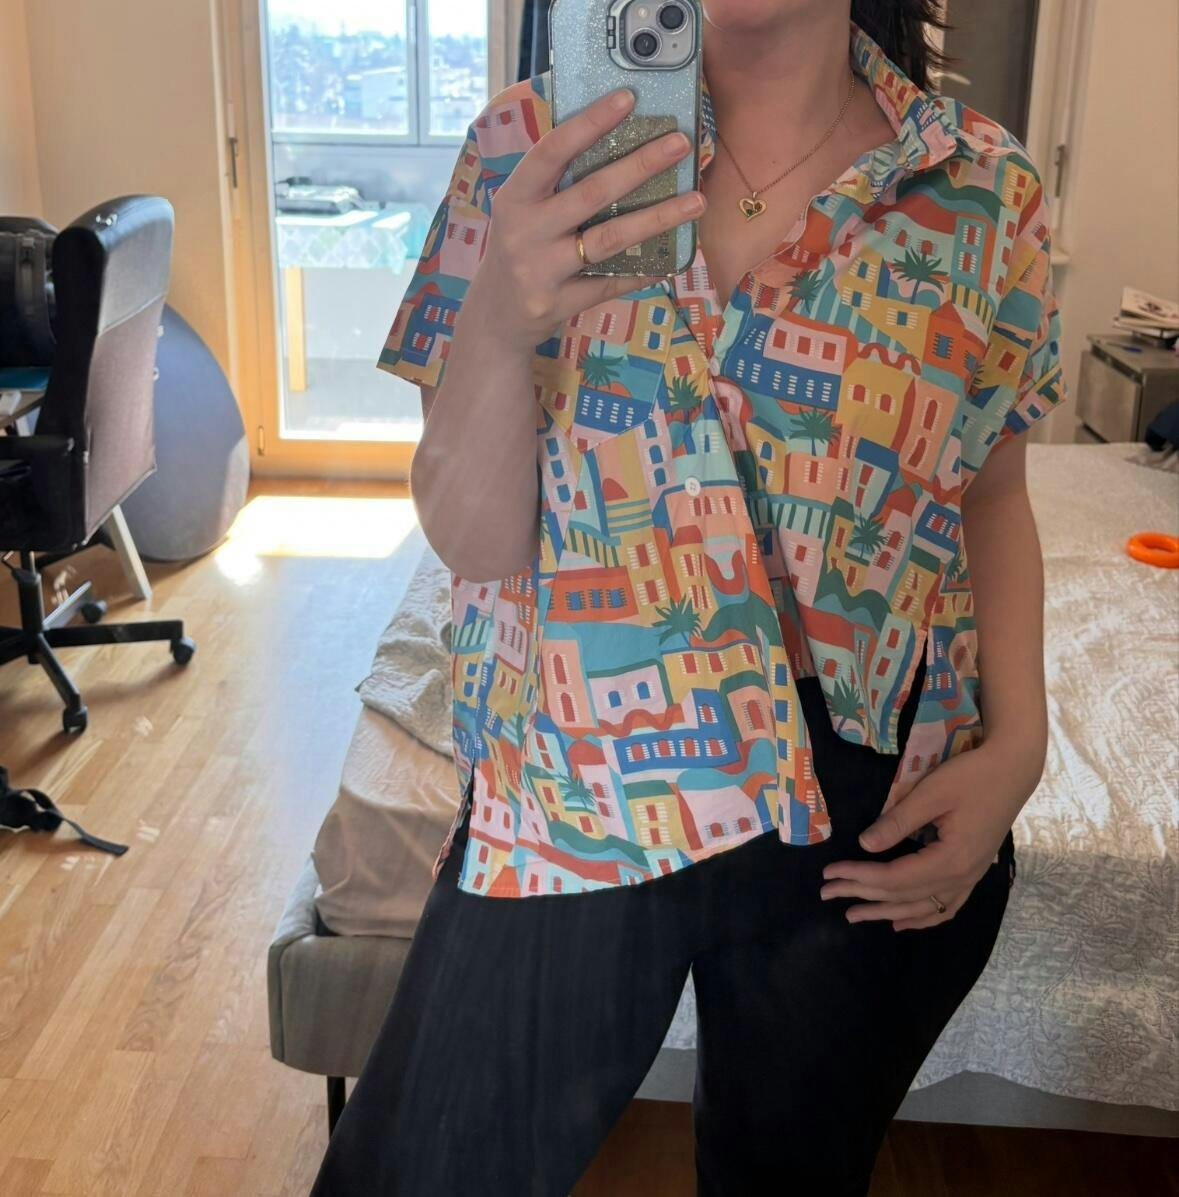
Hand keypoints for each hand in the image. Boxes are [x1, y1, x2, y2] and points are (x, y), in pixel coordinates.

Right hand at [465, 87, 705, 350]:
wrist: (495, 318)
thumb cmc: (518, 250)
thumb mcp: (521, 211)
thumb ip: (555, 184)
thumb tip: (615, 141)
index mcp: (515, 197)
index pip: (552, 151)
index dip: (590, 123)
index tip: (628, 98)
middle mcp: (526, 231)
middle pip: (592, 192)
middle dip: (640, 165)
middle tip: (680, 143)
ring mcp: (543, 270)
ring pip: (610, 239)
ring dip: (658, 218)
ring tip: (696, 201)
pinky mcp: (560, 302)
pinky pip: (612, 283)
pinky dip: (645, 270)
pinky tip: (673, 257)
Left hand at [818, 739, 1037, 930]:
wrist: (1013, 770)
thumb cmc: (971, 777)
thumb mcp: (930, 793)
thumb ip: (897, 822)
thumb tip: (865, 845)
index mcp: (951, 859)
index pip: (894, 877)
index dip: (859, 876)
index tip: (830, 872)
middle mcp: (962, 877)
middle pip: (903, 895)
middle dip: (862, 895)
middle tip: (827, 894)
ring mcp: (970, 877)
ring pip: (923, 907)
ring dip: (887, 912)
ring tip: (855, 915)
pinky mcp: (973, 871)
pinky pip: (946, 906)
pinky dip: (922, 918)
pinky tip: (902, 923)